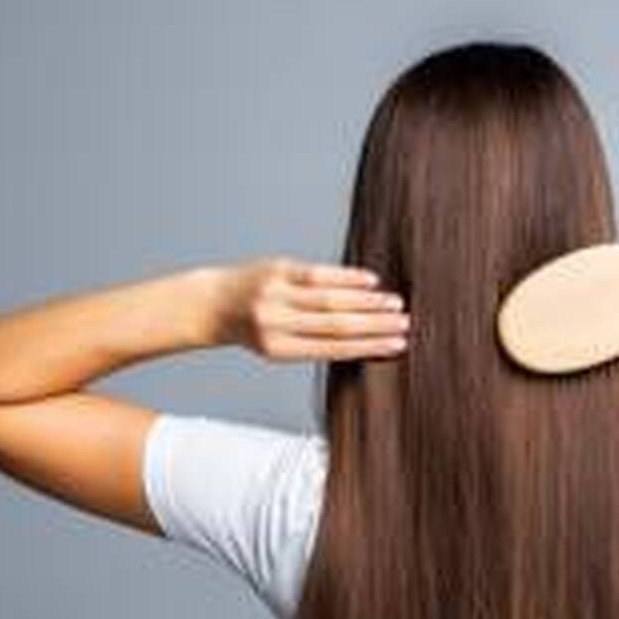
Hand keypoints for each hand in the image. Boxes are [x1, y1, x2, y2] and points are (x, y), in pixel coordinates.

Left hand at [208, 257, 409, 359]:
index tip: (398, 345)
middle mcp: (276, 323)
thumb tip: (368, 339)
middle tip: (405, 324)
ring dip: (368, 302)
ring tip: (395, 304)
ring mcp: (276, 294)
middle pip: (337, 325)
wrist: (212, 304)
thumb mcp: (280, 345)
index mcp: (279, 349)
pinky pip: (318, 274)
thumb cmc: (254, 329)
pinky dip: (347, 278)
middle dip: (375, 325)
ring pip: (331, 299)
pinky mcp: (277, 269)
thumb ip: (317, 342)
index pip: (334, 348)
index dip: (369, 347)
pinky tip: (371, 282)